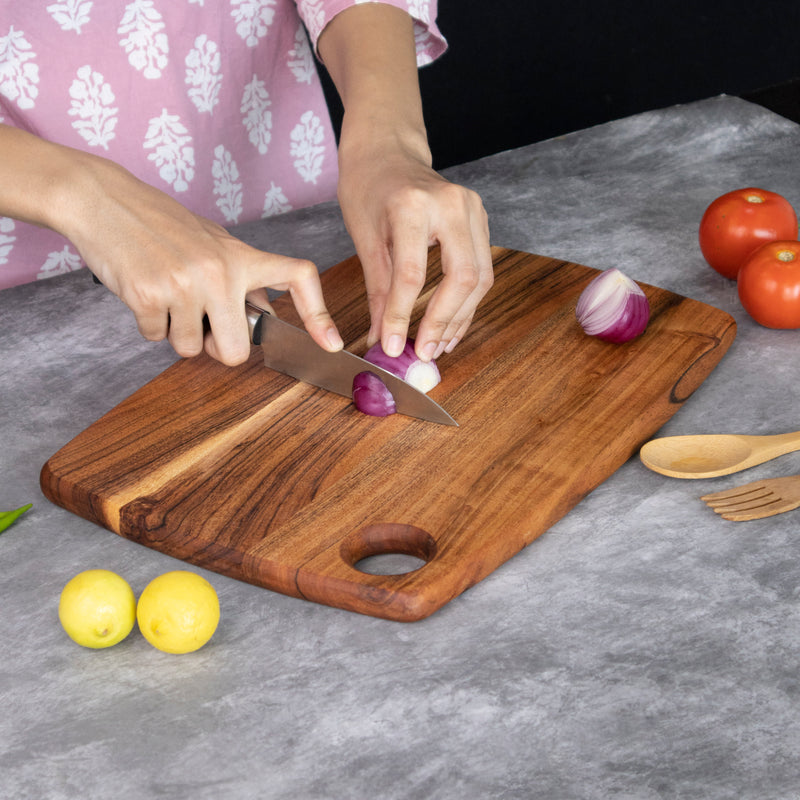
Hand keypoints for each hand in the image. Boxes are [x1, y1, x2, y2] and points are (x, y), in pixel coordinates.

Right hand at [63, 155, 342, 364]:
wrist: (103, 200)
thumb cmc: (160, 223)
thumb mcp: (213, 243)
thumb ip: (243, 278)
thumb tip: (267, 316)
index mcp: (241, 257)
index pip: (298, 276)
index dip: (319, 314)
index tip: (330, 343)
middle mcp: (220, 272)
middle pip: (236, 350)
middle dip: (217, 348)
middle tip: (202, 326)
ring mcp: (184, 285)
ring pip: (190, 349)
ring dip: (177, 333)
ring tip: (167, 296)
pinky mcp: (148, 295)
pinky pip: (156, 338)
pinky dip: (149, 324)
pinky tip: (144, 292)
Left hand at [337, 137, 492, 360]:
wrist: (387, 150)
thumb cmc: (368, 188)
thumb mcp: (364, 238)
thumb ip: (378, 290)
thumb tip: (382, 336)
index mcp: (413, 205)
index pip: (413, 274)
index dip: (403, 316)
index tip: (394, 346)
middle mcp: (452, 203)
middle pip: (462, 277)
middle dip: (443, 321)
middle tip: (424, 351)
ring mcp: (473, 208)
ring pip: (480, 277)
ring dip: (459, 317)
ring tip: (438, 345)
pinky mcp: (481, 218)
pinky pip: (481, 269)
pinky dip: (466, 301)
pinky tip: (450, 324)